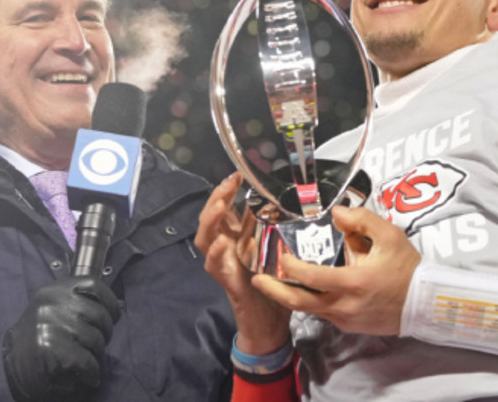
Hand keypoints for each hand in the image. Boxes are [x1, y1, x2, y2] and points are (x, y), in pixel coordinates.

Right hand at [2, 275, 120, 401]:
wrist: (6, 366)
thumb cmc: (36, 338)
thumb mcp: (53, 308)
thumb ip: (79, 302)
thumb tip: (117, 309)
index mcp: (54, 289)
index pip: (94, 285)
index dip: (110, 301)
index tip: (113, 316)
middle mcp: (52, 303)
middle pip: (99, 315)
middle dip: (104, 334)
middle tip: (95, 346)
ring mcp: (51, 325)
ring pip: (96, 340)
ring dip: (97, 355)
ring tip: (88, 361)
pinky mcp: (52, 350)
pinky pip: (87, 361)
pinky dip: (92, 372)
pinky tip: (88, 375)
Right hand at [195, 173, 290, 353]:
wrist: (270, 323)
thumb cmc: (275, 285)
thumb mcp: (278, 251)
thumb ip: (278, 230)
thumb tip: (292, 203)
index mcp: (238, 238)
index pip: (225, 209)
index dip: (227, 191)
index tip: (238, 174)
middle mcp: (226, 248)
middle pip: (211, 218)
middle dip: (217, 198)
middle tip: (229, 182)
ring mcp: (223, 265)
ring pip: (205, 238)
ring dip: (210, 220)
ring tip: (218, 206)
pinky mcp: (226, 282)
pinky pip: (214, 266)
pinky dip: (216, 253)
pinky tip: (223, 242)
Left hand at [252, 205, 420, 335]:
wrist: (425, 303)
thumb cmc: (407, 268)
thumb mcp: (390, 236)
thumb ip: (361, 220)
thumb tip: (336, 213)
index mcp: (352, 282)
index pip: (311, 277)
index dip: (292, 266)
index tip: (281, 255)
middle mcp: (344, 306)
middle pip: (299, 303)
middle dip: (274, 292)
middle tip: (255, 281)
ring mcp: (346, 320)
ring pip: (309, 310)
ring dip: (290, 297)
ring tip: (273, 284)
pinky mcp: (350, 326)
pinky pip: (323, 314)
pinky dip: (309, 303)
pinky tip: (303, 291)